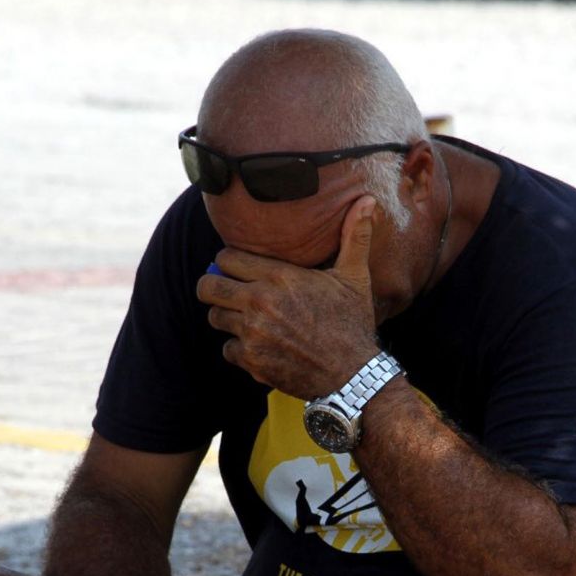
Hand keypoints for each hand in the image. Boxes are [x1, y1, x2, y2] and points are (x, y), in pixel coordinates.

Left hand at [198, 195, 381, 398]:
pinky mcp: (252, 361)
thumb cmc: (353, 323)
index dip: (229, 261)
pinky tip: (260, 346)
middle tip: (228, 292)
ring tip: (247, 319)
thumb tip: (368, 200)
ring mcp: (253, 333)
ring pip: (215, 318)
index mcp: (279, 276)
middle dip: (214, 287)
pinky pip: (227, 350)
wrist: (353, 374)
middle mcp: (260, 303)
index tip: (239, 268)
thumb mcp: (354, 277)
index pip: (225, 258)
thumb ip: (354, 237)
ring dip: (227, 318)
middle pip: (207, 287)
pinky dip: (239, 350)